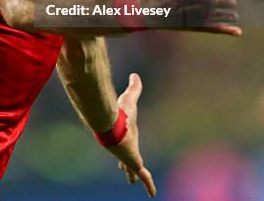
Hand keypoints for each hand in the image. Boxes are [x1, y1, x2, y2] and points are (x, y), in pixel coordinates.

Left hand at [106, 74, 155, 196]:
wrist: (111, 125)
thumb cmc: (119, 113)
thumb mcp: (129, 99)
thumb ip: (133, 88)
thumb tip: (135, 74)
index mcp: (124, 134)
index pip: (124, 141)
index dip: (125, 143)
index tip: (125, 146)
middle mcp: (124, 147)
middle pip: (125, 159)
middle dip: (126, 166)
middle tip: (127, 174)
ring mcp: (128, 157)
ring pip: (133, 169)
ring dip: (136, 177)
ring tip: (137, 185)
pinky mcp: (134, 163)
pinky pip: (144, 177)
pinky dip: (149, 185)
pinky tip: (152, 195)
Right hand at [142, 0, 241, 35]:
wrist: (143, 14)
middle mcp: (183, 10)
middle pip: (206, 9)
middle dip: (219, 5)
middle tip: (231, 2)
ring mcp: (188, 20)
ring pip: (210, 19)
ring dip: (225, 17)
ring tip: (235, 15)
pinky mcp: (192, 27)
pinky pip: (210, 29)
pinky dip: (224, 30)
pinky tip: (238, 31)